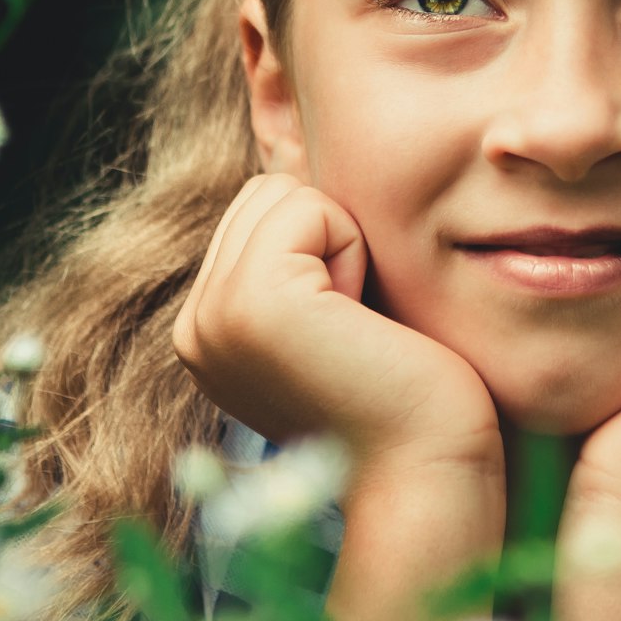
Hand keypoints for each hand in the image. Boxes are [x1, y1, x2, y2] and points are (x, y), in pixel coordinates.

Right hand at [173, 173, 504, 484]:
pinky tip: (360, 321)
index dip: (326, 246)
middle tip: (355, 325)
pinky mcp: (248, 303)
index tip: (349, 327)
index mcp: (207, 329)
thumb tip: (296, 152)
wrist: (427, 469)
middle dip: (328, 237)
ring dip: (342, 243)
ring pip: (284, 193)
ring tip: (355, 324)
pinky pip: (309, 206)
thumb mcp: (335, 310)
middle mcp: (192, 325)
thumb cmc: (408, 388)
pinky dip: (353, 248)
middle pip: (266, 192)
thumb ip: (301, 255)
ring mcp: (210, 316)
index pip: (260, 209)